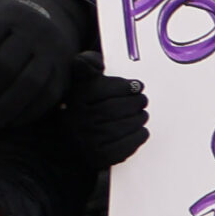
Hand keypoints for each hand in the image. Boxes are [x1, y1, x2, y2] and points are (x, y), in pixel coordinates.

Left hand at [0, 0, 90, 128]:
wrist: (57, 14)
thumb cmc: (10, 26)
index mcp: (8, 15)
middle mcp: (34, 30)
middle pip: (5, 64)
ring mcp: (54, 50)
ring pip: (30, 82)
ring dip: (7, 107)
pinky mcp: (66, 69)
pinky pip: (49, 95)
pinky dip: (28, 112)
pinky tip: (12, 121)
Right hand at [63, 52, 149, 167]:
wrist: (71, 143)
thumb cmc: (85, 109)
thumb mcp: (82, 86)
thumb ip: (87, 68)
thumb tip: (83, 58)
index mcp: (76, 100)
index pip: (103, 89)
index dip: (126, 86)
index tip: (136, 86)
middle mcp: (79, 120)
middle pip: (116, 108)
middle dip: (136, 102)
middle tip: (143, 101)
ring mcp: (89, 140)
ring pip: (125, 125)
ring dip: (140, 118)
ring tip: (141, 115)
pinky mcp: (101, 156)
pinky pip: (129, 144)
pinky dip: (139, 135)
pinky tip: (139, 129)